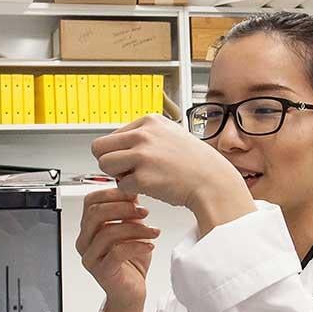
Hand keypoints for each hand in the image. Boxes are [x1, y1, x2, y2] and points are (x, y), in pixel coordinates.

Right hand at [76, 188, 158, 310]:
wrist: (131, 292)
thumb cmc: (131, 262)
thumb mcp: (132, 230)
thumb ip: (128, 213)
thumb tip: (133, 191)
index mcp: (88, 229)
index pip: (90, 202)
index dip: (112, 194)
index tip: (133, 195)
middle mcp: (85, 242)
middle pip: (95, 214)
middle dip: (123, 208)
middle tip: (144, 211)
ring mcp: (90, 257)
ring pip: (107, 232)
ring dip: (134, 228)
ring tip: (152, 231)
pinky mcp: (101, 271)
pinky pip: (117, 252)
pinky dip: (137, 245)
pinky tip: (150, 245)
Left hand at [91, 116, 252, 231]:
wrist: (213, 181)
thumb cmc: (193, 162)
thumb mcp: (169, 134)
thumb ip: (144, 134)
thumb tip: (117, 142)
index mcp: (149, 121)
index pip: (111, 135)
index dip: (119, 151)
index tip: (133, 159)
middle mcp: (143, 135)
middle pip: (99, 148)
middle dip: (110, 162)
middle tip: (127, 170)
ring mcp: (143, 155)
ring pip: (104, 165)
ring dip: (117, 175)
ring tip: (139, 177)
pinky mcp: (143, 178)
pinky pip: (121, 185)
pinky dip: (133, 190)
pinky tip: (151, 186)